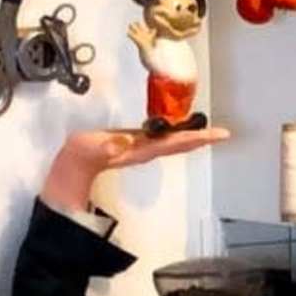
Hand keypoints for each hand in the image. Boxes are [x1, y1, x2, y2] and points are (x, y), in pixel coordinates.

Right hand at [43, 122, 227, 214]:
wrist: (72, 166)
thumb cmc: (80, 156)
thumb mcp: (89, 148)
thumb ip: (104, 146)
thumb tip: (121, 143)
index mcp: (140, 150)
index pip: (173, 143)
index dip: (194, 138)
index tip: (214, 136)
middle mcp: (146, 150)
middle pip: (180, 144)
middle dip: (201, 138)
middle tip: (223, 134)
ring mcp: (142, 148)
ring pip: (174, 142)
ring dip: (192, 137)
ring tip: (209, 132)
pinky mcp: (136, 144)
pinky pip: (163, 138)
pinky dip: (177, 133)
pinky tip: (182, 129)